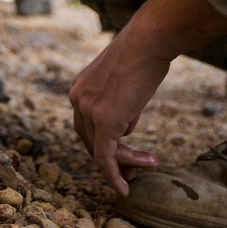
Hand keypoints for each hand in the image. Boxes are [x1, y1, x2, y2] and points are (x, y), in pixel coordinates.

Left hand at [69, 25, 165, 196]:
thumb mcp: (126, 82)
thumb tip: (124, 130)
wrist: (149, 39)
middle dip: (112, 157)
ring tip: (149, 163)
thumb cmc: (145, 53)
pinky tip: (124, 188)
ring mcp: (88, 109)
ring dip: (126, 162)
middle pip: (90, 139)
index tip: (124, 154)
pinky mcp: (104, 121)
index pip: (87, 124)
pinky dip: (114, 174)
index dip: (104, 142)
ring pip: (101, 150)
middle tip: (133, 172)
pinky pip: (105, 157)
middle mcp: (77, 98)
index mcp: (80, 87)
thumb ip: (120, 105)